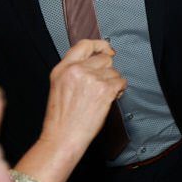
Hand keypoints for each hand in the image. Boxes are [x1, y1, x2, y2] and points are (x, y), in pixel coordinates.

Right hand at [39, 40, 126, 161]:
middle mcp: (76, 70)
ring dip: (113, 83)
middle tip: (100, 85)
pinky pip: (121, 82)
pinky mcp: (104, 89)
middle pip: (104, 59)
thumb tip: (96, 61)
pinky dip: (120, 90)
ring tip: (100, 96)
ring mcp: (91, 79)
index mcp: (62, 68)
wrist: (62, 136)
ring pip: (114, 72)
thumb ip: (74, 71)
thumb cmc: (62, 117)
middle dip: (107, 71)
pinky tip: (109, 98)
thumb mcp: (59, 85)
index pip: (84, 44)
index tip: (107, 50)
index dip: (100, 45)